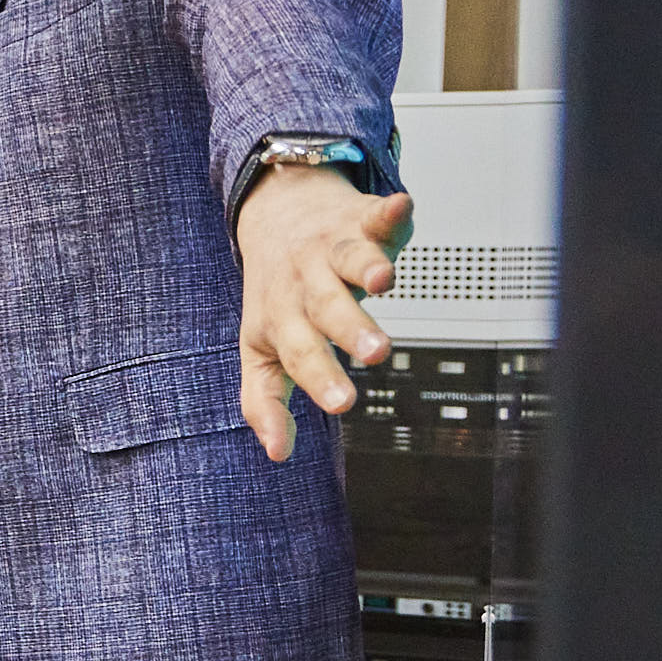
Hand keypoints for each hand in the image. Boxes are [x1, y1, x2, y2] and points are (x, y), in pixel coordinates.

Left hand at [236, 166, 413, 461]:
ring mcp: (331, 250)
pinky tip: (402, 207)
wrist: (274, 215)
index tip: (343, 404)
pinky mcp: (360, 220)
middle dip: (349, 328)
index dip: (319, 379)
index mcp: (281, 320)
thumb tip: (276, 453)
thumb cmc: (275, 293)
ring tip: (383, 280)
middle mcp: (304, 283)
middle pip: (325, 307)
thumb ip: (264, 400)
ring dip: (367, 268)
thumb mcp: (260, 349)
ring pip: (349, 260)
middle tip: (376, 352)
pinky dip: (389, 211)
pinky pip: (374, 215)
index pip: (299, 355)